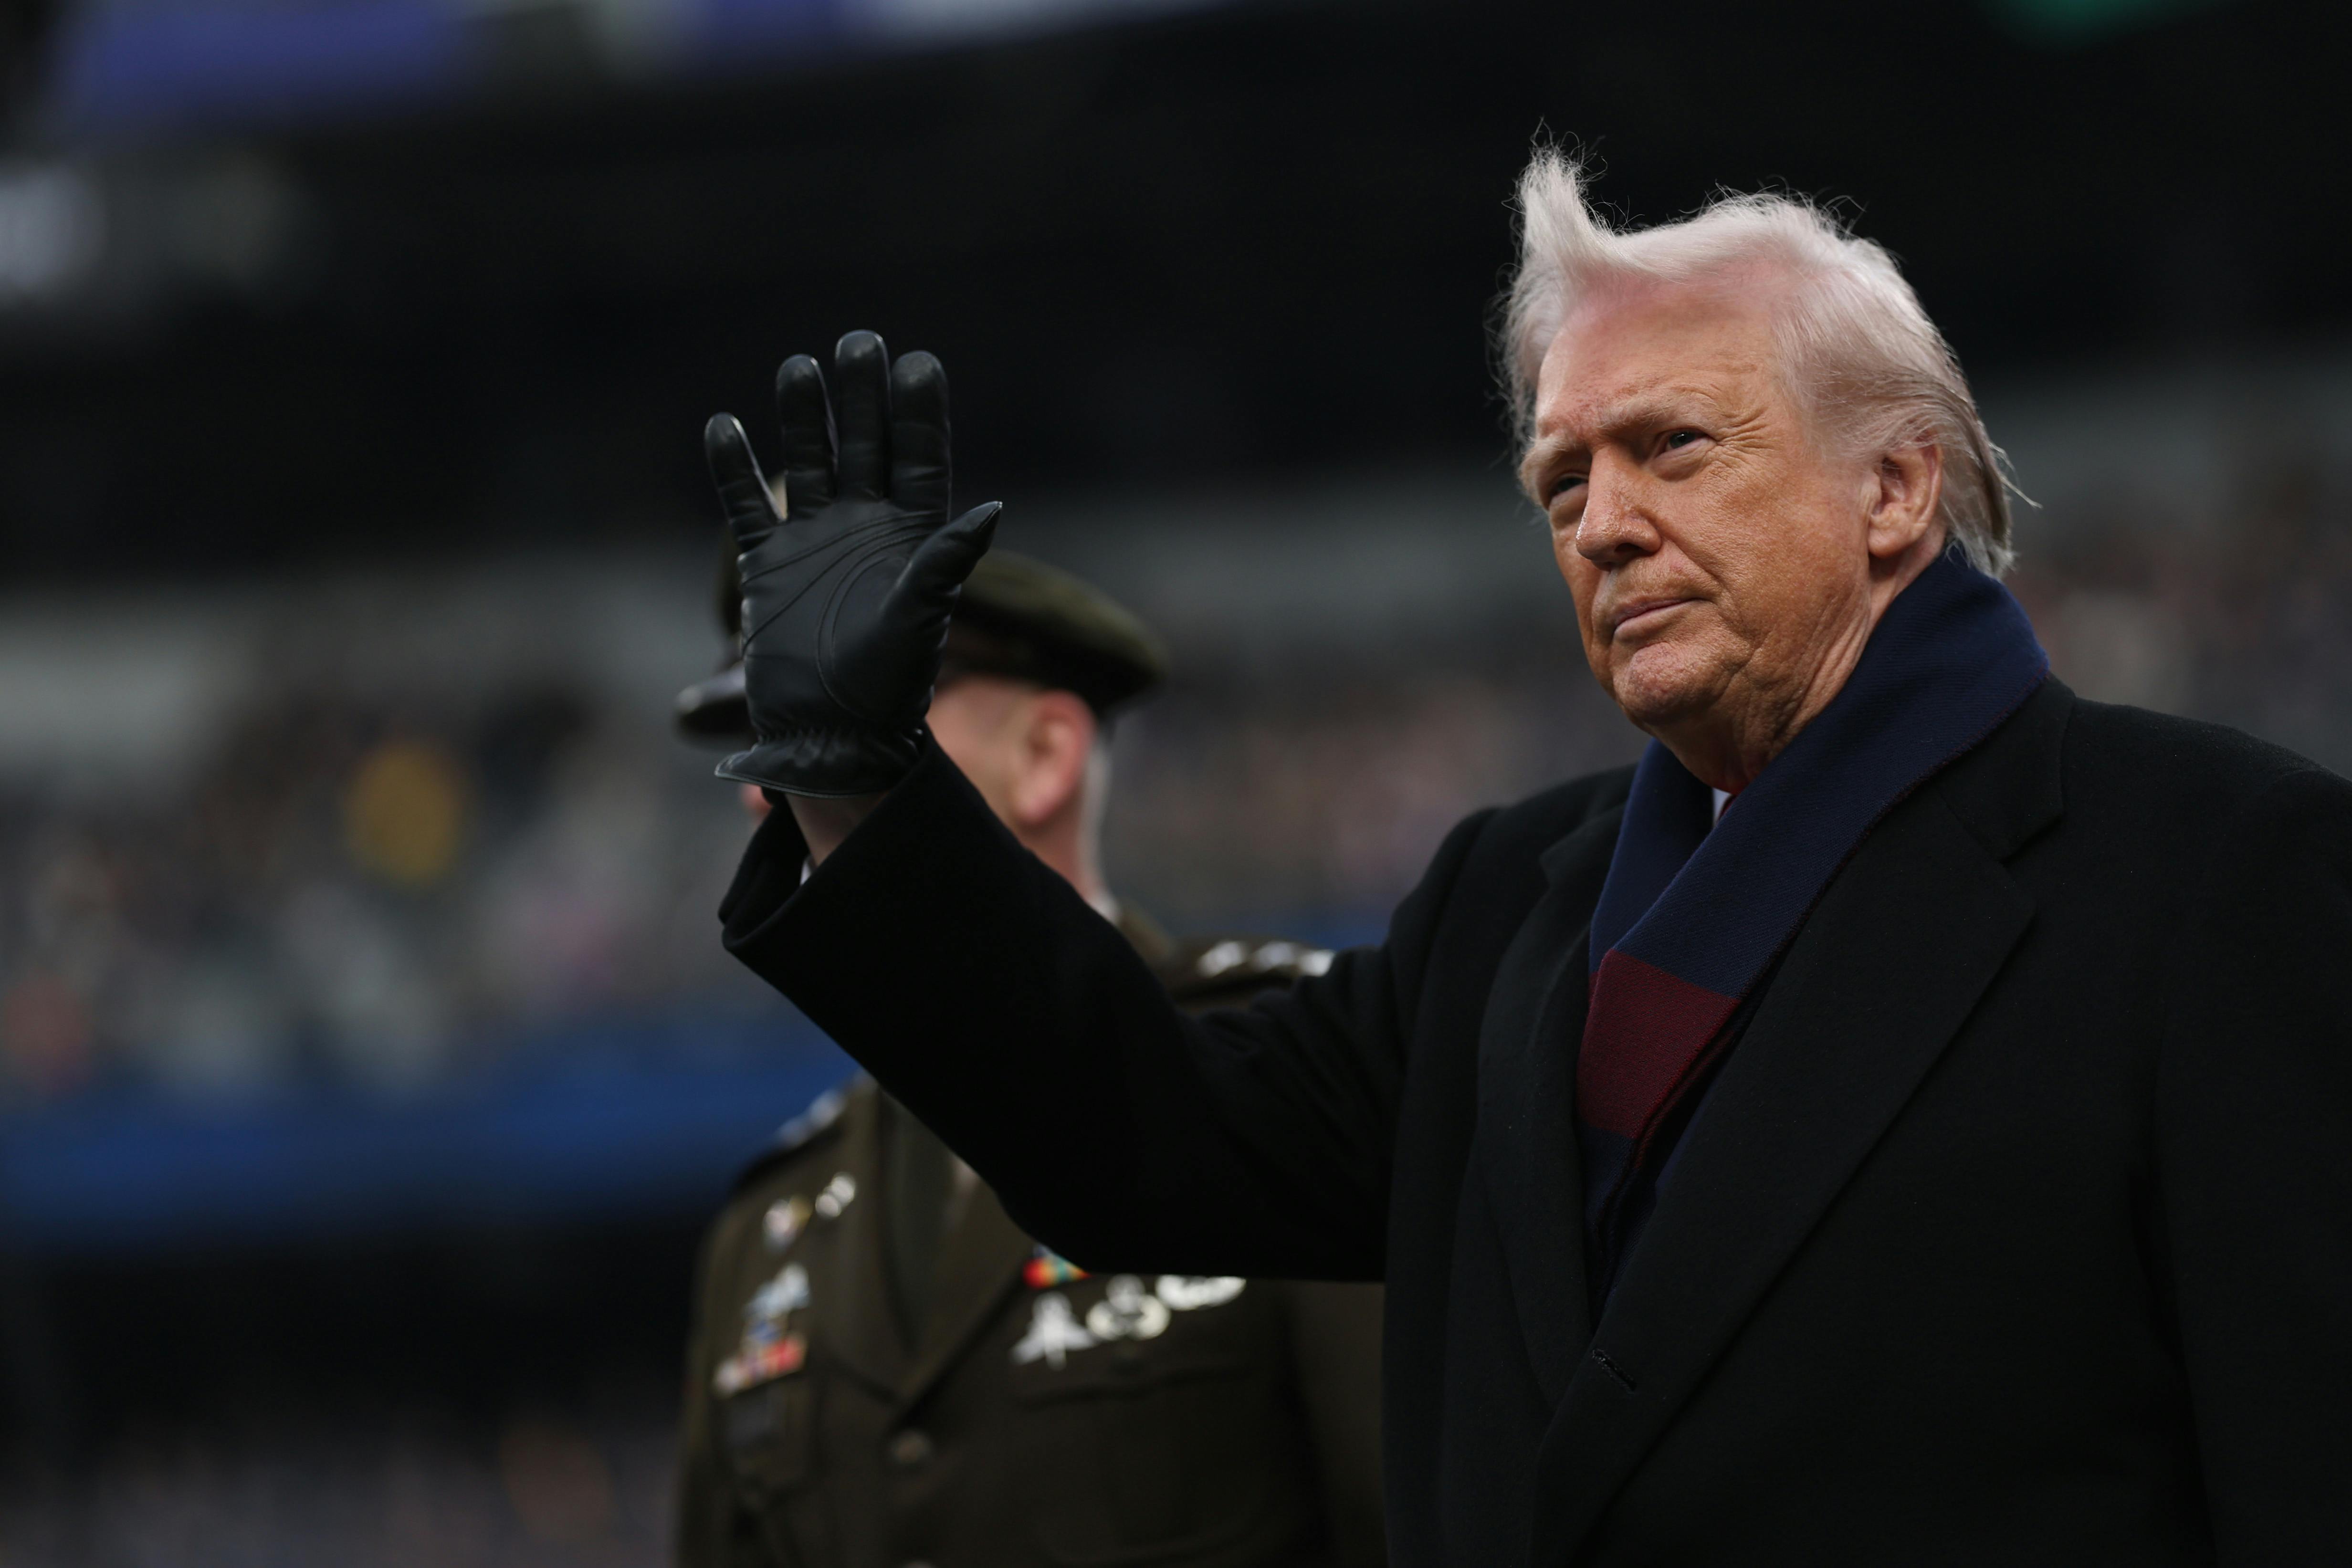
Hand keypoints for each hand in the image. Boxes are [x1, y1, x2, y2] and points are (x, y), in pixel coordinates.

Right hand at [704, 331, 999, 797]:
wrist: (832, 734)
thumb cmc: (889, 686)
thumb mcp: (921, 620)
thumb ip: (945, 563)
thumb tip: (990, 509)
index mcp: (912, 537)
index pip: (918, 459)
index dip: (918, 413)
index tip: (917, 363)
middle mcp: (864, 528)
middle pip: (864, 445)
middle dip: (862, 396)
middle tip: (859, 342)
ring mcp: (814, 542)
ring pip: (808, 463)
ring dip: (803, 417)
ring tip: (799, 369)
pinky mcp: (769, 565)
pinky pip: (747, 505)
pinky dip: (734, 469)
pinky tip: (724, 426)